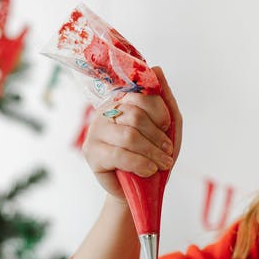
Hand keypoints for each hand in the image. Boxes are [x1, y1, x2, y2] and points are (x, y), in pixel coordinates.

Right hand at [82, 67, 182, 200]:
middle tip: (167, 155)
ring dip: (152, 153)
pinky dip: (140, 163)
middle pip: (136, 117)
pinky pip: (119, 154)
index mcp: (122, 100)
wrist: (136, 189)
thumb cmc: (150, 156)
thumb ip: (164, 100)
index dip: (160, 114)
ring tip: (161, 164)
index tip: (166, 129)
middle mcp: (105, 110)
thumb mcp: (167, 128)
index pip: (141, 95)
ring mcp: (95, 130)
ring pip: (129, 136)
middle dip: (158, 138)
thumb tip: (156, 69)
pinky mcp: (91, 152)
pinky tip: (149, 170)